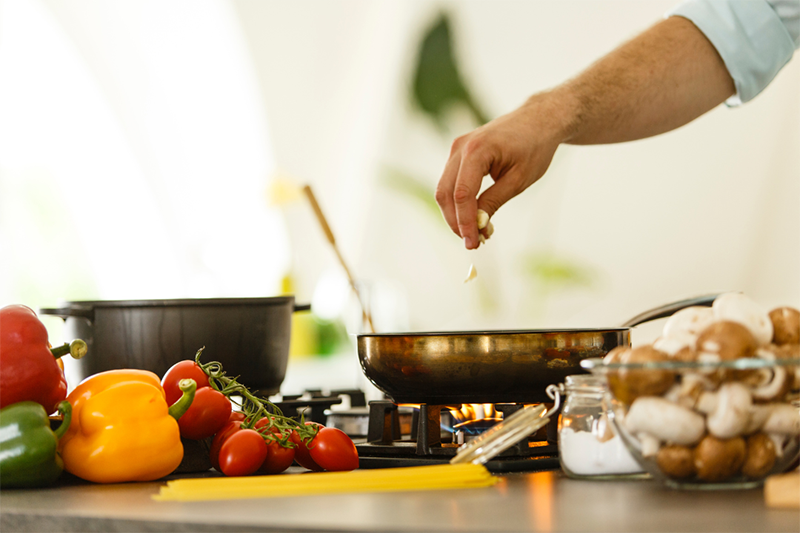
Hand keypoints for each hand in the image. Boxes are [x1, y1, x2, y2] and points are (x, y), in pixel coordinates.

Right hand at [435, 92, 571, 248]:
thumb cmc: (533, 147)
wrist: (538, 120)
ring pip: (445, 190)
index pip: (463, 194)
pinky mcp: (458, 153)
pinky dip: (459, 202)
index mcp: (477, 150)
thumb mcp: (518, 180)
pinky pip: (451, 182)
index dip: (465, 222)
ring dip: (456, 215)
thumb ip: (494, 202)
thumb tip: (478, 227)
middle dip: (456, 222)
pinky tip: (474, 217)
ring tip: (475, 233)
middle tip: (473, 243)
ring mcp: (456, 149)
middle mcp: (460, 147)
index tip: (473, 243)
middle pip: (446, 194)